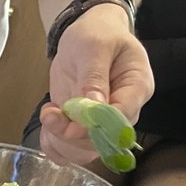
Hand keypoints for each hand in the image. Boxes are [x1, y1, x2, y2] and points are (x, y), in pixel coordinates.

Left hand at [40, 3, 153, 166]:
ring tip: (49, 113)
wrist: (86, 34)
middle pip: (102, 142)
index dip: (95, 127)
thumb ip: (94, 76)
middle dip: (71, 135)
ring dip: (59, 141)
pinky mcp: (83, 127)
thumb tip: (94, 106)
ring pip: (84, 152)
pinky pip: (69, 150)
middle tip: (51, 113)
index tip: (71, 121)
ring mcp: (103, 123)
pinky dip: (53, 144)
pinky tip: (49, 122)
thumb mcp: (94, 46)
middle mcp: (124, 111)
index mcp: (136, 88)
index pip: (121, 120)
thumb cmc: (97, 34)